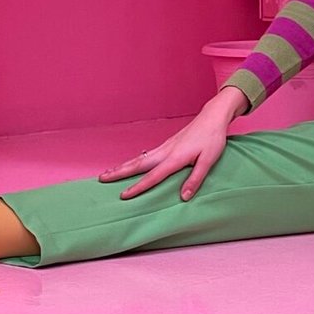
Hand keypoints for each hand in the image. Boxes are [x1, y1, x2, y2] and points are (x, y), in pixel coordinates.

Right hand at [98, 86, 246, 202]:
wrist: (212, 117)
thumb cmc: (212, 139)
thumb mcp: (208, 161)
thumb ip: (195, 179)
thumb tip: (183, 197)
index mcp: (175, 158)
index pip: (153, 176)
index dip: (138, 187)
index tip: (123, 196)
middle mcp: (165, 152)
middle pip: (137, 164)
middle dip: (119, 172)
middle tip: (101, 179)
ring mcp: (164, 147)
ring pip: (139, 158)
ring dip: (123, 166)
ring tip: (108, 173)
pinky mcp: (167, 144)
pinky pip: (145, 155)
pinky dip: (133, 161)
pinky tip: (130, 164)